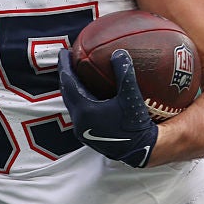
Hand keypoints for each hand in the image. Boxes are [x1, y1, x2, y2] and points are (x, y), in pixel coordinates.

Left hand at [57, 48, 158, 167]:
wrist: (140, 151)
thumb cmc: (135, 125)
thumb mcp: (132, 97)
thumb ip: (124, 73)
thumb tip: (119, 52)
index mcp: (84, 110)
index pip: (68, 82)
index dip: (65, 66)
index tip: (64, 52)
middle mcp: (79, 120)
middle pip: (66, 92)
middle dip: (65, 74)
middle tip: (67, 60)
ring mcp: (81, 129)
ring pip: (71, 103)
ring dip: (71, 87)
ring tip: (75, 74)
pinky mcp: (87, 134)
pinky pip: (78, 111)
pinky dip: (79, 98)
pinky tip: (88, 93)